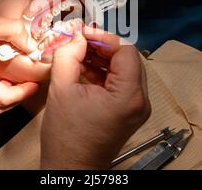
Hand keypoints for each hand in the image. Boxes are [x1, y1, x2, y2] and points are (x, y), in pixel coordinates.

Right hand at [40, 29, 150, 168]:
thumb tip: (76, 37)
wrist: (72, 167)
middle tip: (80, 41)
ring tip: (79, 54)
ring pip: (125, 70)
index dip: (104, 38)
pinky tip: (84, 69)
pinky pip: (121, 83)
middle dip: (103, 47)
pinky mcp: (129, 111)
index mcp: (128, 95)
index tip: (84, 34)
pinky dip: (105, 73)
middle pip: (128, 59)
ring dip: (103, 59)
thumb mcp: (61, 89)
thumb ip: (68, 56)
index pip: (126, 51)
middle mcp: (140, 101)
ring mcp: (137, 107)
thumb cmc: (67, 137)